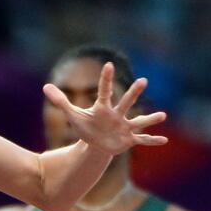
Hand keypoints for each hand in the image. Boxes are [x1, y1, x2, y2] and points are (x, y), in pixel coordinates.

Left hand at [42, 62, 166, 154]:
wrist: (96, 144)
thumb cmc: (86, 127)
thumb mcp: (72, 115)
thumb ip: (61, 101)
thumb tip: (45, 86)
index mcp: (103, 108)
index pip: (104, 91)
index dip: (106, 79)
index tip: (109, 65)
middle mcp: (116, 115)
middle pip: (126, 102)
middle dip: (134, 93)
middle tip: (144, 80)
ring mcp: (124, 126)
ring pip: (139, 121)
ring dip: (150, 119)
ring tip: (163, 116)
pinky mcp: (128, 139)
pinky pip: (141, 139)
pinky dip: (151, 140)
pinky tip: (164, 141)